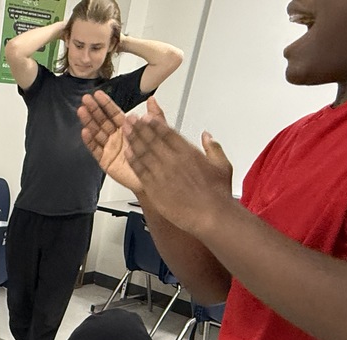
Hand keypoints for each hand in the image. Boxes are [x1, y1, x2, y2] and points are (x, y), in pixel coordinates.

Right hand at [78, 93, 167, 194]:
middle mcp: (116, 137)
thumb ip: (155, 116)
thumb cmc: (154, 158)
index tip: (98, 95)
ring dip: (88, 122)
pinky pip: (95, 150)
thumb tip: (152, 99)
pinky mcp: (105, 161)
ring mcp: (110, 149)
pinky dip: (89, 141)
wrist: (153, 179)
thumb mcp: (158, 133)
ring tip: (82, 111)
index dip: (105, 104)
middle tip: (86, 100)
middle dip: (93, 110)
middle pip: (102, 121)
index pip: (113, 113)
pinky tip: (85, 132)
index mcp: (127, 129)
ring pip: (96, 133)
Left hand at [123, 113, 235, 235]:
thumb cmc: (217, 194)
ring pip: (143, 152)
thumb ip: (213, 147)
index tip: (147, 117)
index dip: (155, 123)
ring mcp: (161, 174)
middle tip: (130, 119)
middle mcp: (173, 160)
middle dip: (139, 127)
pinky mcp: (154, 188)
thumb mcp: (222, 165)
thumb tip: (207, 136)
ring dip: (133, 140)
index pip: (167, 132)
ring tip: (125, 130)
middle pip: (152, 139)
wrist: (210, 215)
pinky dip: (133, 160)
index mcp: (188, 152)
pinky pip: (140, 171)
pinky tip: (127, 153)